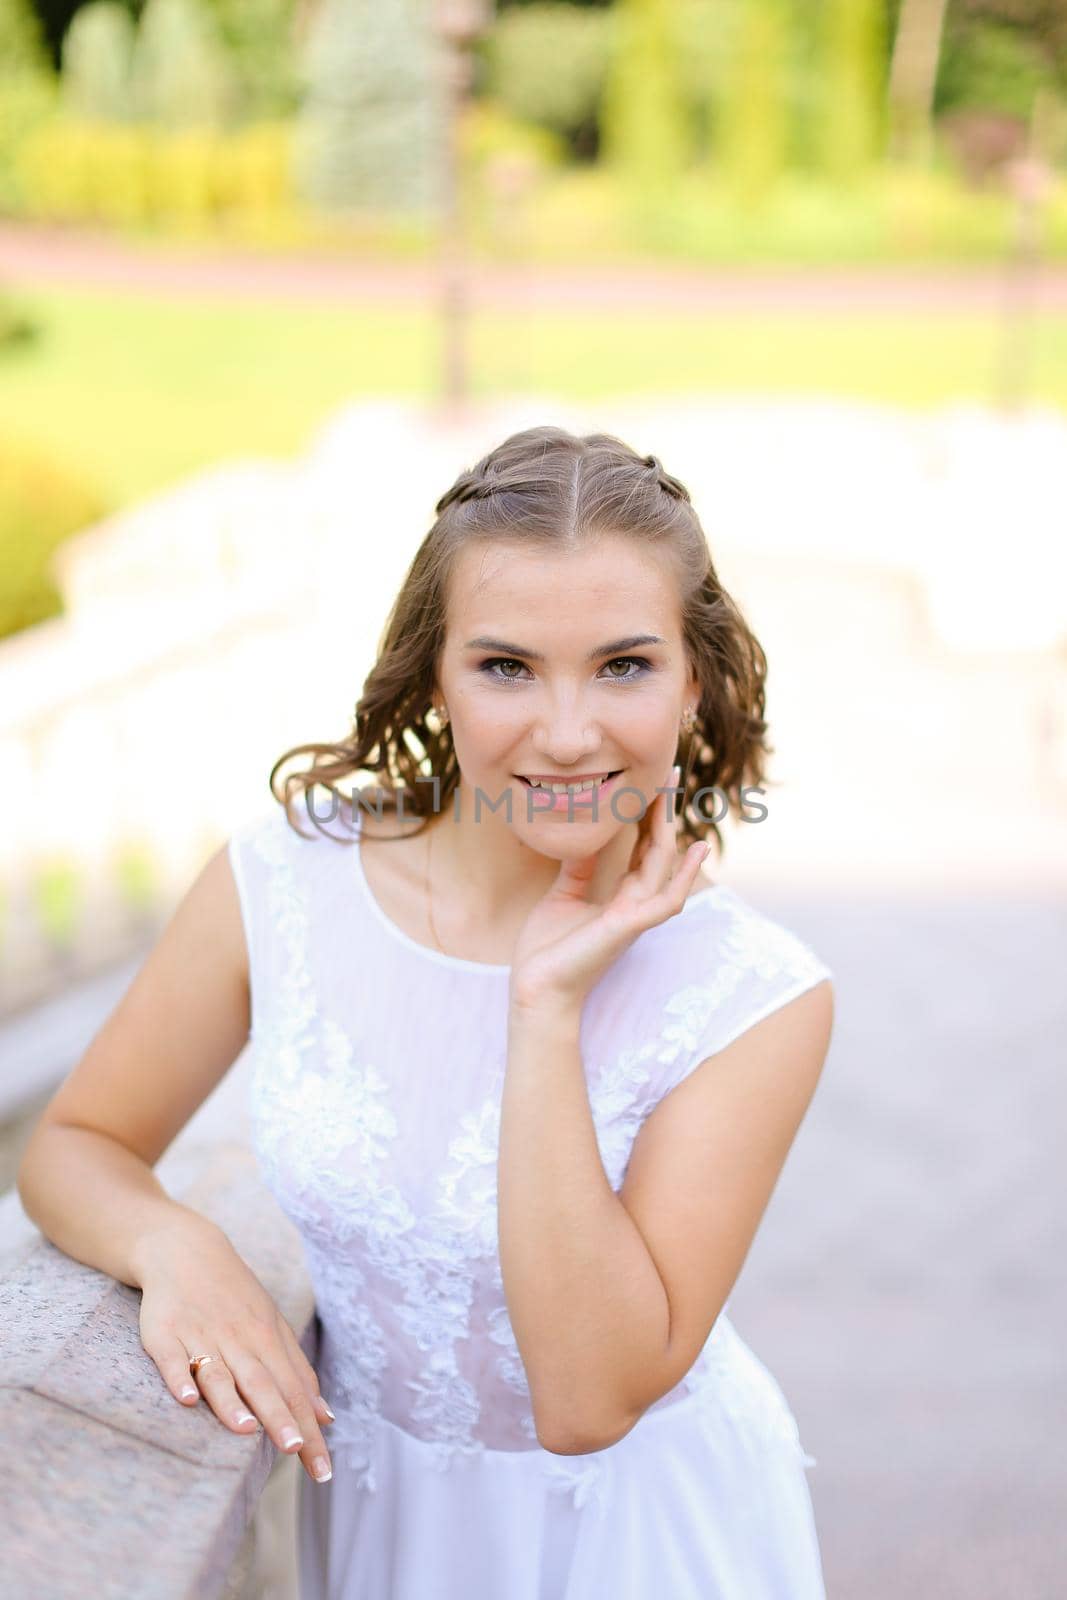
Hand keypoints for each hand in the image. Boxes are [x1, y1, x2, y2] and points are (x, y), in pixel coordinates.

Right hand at [137, 1217, 334, 1484]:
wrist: (186, 1251)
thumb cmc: (235, 1298)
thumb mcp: (272, 1328)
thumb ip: (297, 1372)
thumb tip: (326, 1417)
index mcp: (267, 1341)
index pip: (294, 1391)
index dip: (309, 1428)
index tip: (323, 1470)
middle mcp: (238, 1340)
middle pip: (262, 1383)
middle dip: (280, 1418)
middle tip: (296, 1451)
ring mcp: (200, 1336)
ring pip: (220, 1372)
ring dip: (231, 1402)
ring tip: (246, 1431)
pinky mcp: (165, 1333)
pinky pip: (172, 1358)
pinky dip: (179, 1377)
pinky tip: (187, 1399)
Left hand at [509, 760, 708, 1013]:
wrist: (535, 989)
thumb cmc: (547, 950)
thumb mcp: (562, 896)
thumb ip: (577, 867)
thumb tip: (582, 831)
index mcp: (619, 896)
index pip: (641, 847)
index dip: (648, 814)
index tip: (650, 781)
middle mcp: (634, 903)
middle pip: (656, 849)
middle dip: (663, 811)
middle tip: (669, 771)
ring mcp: (635, 916)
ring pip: (662, 867)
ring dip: (671, 830)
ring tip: (675, 795)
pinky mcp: (629, 928)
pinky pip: (665, 899)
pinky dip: (683, 875)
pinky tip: (695, 849)